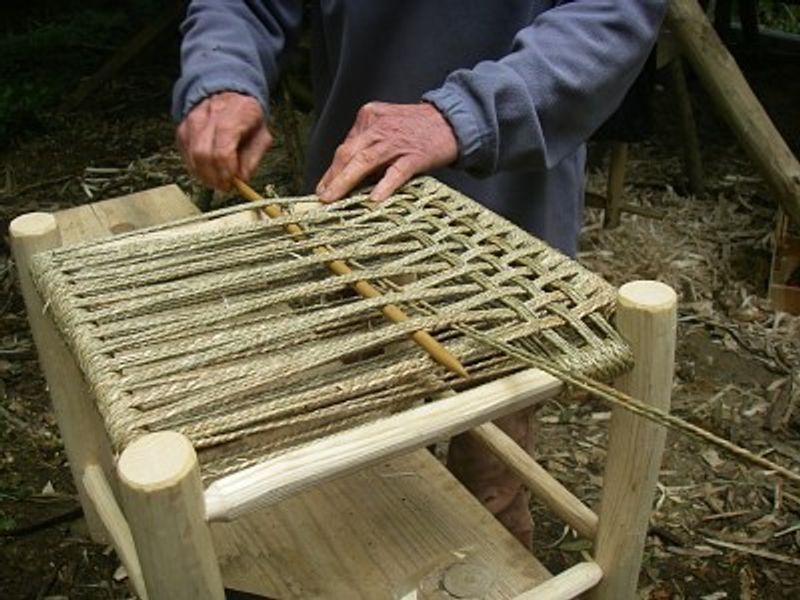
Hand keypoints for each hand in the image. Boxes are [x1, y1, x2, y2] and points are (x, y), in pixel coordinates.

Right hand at [176, 92, 272, 189]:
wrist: (227, 94)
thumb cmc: (247, 118)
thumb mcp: (262, 136)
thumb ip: (253, 158)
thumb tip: (241, 179)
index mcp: (237, 113)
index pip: (223, 149)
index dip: (226, 171)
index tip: (233, 182)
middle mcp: (211, 113)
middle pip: (204, 154)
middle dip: (215, 177)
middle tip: (226, 186)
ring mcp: (193, 120)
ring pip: (193, 156)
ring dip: (205, 175)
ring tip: (218, 181)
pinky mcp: (183, 128)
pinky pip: (186, 154)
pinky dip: (197, 168)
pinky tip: (208, 171)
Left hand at [317, 101, 457, 202]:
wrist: (451, 120)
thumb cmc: (416, 128)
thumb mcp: (386, 125)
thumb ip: (367, 143)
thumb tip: (347, 172)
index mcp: (369, 117)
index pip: (345, 147)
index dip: (331, 170)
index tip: (322, 188)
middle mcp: (379, 127)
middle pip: (348, 153)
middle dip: (332, 178)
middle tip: (322, 198)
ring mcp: (397, 141)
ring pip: (365, 161)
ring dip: (346, 182)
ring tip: (333, 200)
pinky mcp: (415, 155)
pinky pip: (396, 172)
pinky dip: (384, 185)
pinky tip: (374, 199)